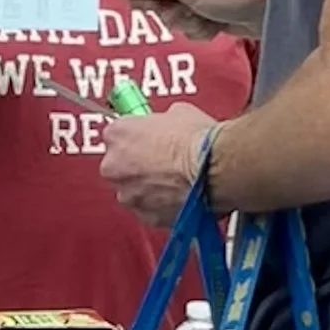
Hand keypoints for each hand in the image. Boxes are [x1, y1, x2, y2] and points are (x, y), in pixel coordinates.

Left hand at [101, 106, 219, 229]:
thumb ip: (161, 122)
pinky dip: (161, 205)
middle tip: (163, 160)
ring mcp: (127, 194)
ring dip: (149, 187)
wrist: (215, 169)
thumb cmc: (198, 141)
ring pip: (133, 191)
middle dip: (138, 164)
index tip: (147, 140)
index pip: (117, 135)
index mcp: (117, 134)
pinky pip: (149, 210)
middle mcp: (114, 166)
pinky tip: (179, 194)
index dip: (136, 137)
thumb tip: (167, 125)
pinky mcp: (145, 216)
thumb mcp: (178, 113)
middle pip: (120, 166)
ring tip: (175, 179)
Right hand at [112, 0, 268, 42]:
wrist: (268, 8)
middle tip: (186, 7)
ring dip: (185, 23)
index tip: (154, 4)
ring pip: (169, 18)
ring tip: (205, 14)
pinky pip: (186, 27)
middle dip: (168, 12)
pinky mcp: (203, 11)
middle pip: (151, 0)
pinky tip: (215, 23)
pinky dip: (198, 30)